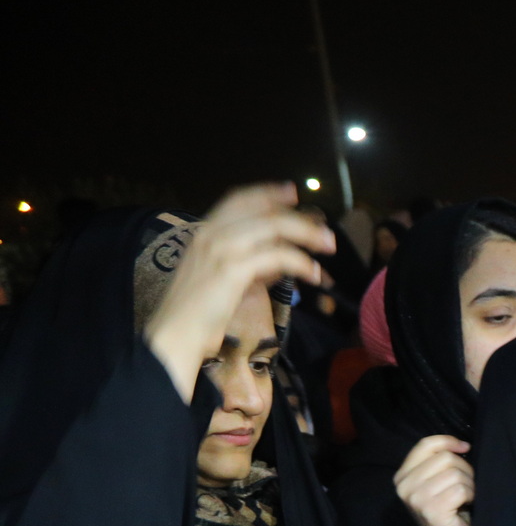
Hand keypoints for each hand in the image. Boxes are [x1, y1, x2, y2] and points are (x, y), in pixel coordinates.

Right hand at [145, 184, 333, 401]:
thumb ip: (251, 265)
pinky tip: (314, 274)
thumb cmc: (199, 312)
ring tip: (328, 247)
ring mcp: (220, 249)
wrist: (176, 333)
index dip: (267, 193)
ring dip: (306, 235)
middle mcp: (211, 234)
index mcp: (205, 232)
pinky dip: (301, 262)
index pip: (238, 199)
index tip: (293, 193)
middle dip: (298, 217)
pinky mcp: (232, 269)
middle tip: (325, 230)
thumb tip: (281, 260)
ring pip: (272, 227)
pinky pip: (277, 256)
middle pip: (262, 210)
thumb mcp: (224, 279)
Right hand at [392, 435, 474, 525]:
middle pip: (444, 458)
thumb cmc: (449, 512)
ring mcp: (416, 499)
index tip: (465, 447)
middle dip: (464, 469)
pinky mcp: (431, 511)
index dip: (449, 441)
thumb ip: (439, 463)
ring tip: (465, 497)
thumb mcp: (438, 482)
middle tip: (466, 485)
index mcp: (403, 476)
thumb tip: (462, 444)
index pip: (426, 444)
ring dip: (469, 484)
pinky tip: (466, 505)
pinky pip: (461, 489)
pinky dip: (470, 495)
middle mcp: (404, 486)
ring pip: (455, 473)